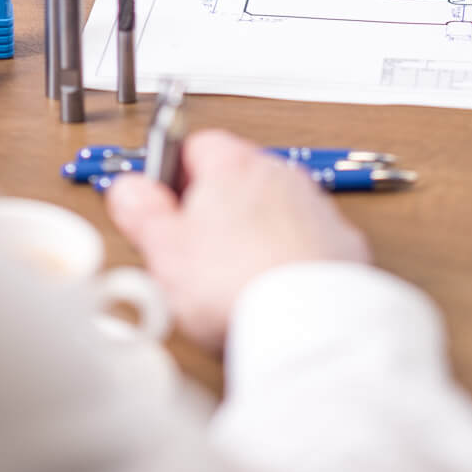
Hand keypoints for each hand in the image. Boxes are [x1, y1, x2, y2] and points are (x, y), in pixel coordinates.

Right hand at [105, 130, 370, 351]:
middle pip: (236, 178)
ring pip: (273, 210)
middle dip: (215, 209)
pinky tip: (271, 291)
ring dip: (254, 234)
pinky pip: (306, 242)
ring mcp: (315, 209)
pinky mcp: (341, 245)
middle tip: (192, 251)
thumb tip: (130, 190)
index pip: (196, 144)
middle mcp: (280, 176)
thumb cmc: (237, 284)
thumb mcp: (164, 250)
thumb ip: (141, 210)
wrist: (308, 327)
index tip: (164, 204)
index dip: (174, 175)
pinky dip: (289, 259)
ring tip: (233, 279)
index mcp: (233, 166)